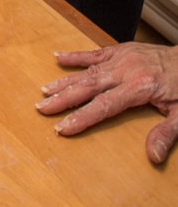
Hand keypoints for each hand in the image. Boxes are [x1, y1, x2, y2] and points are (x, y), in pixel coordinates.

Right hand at [36, 43, 177, 163]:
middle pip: (88, 87)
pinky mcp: (122, 50)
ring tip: (44, 91)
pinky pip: (95, 52)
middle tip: (42, 108)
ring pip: (88, 71)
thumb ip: (166, 134)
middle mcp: (126, 71)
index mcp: (139, 87)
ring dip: (64, 81)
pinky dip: (76, 56)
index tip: (62, 128)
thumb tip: (153, 156)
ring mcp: (122, 58)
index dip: (81, 118)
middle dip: (63, 99)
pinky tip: (59, 58)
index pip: (103, 106)